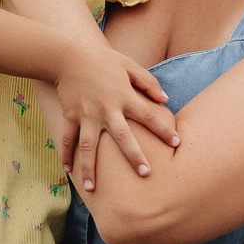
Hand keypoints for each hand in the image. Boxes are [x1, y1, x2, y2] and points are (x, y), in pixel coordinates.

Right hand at [52, 39, 177, 191]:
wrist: (68, 54)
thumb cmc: (103, 60)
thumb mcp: (129, 65)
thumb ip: (148, 82)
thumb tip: (166, 99)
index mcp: (124, 96)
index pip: (149, 115)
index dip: (164, 129)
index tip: (177, 144)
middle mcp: (106, 108)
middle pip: (122, 136)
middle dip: (134, 156)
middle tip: (145, 174)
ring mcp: (86, 114)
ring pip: (89, 146)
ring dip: (90, 168)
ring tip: (92, 189)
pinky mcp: (70, 115)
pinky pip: (68, 138)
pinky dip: (67, 155)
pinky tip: (69, 171)